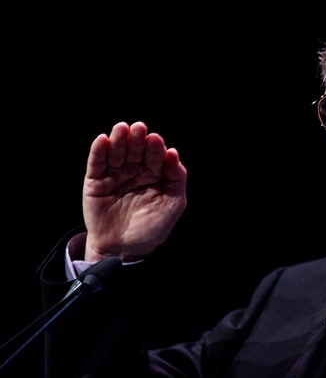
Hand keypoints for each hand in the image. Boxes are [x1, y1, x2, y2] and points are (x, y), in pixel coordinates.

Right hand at [82, 121, 186, 261]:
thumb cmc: (152, 227)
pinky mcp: (96, 181)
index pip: (156, 156)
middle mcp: (135, 170)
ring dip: (119, 139)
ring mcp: (115, 174)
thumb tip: (174, 154)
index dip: (156, 148)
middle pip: (136, 150)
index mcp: (155, 174)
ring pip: (117, 152)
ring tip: (122, 128)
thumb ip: (176, 179)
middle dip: (137, 139)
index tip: (156, 140)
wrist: (125, 249)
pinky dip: (98, 151)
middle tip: (139, 128)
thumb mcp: (173, 204)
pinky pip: (97, 163)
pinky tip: (103, 140)